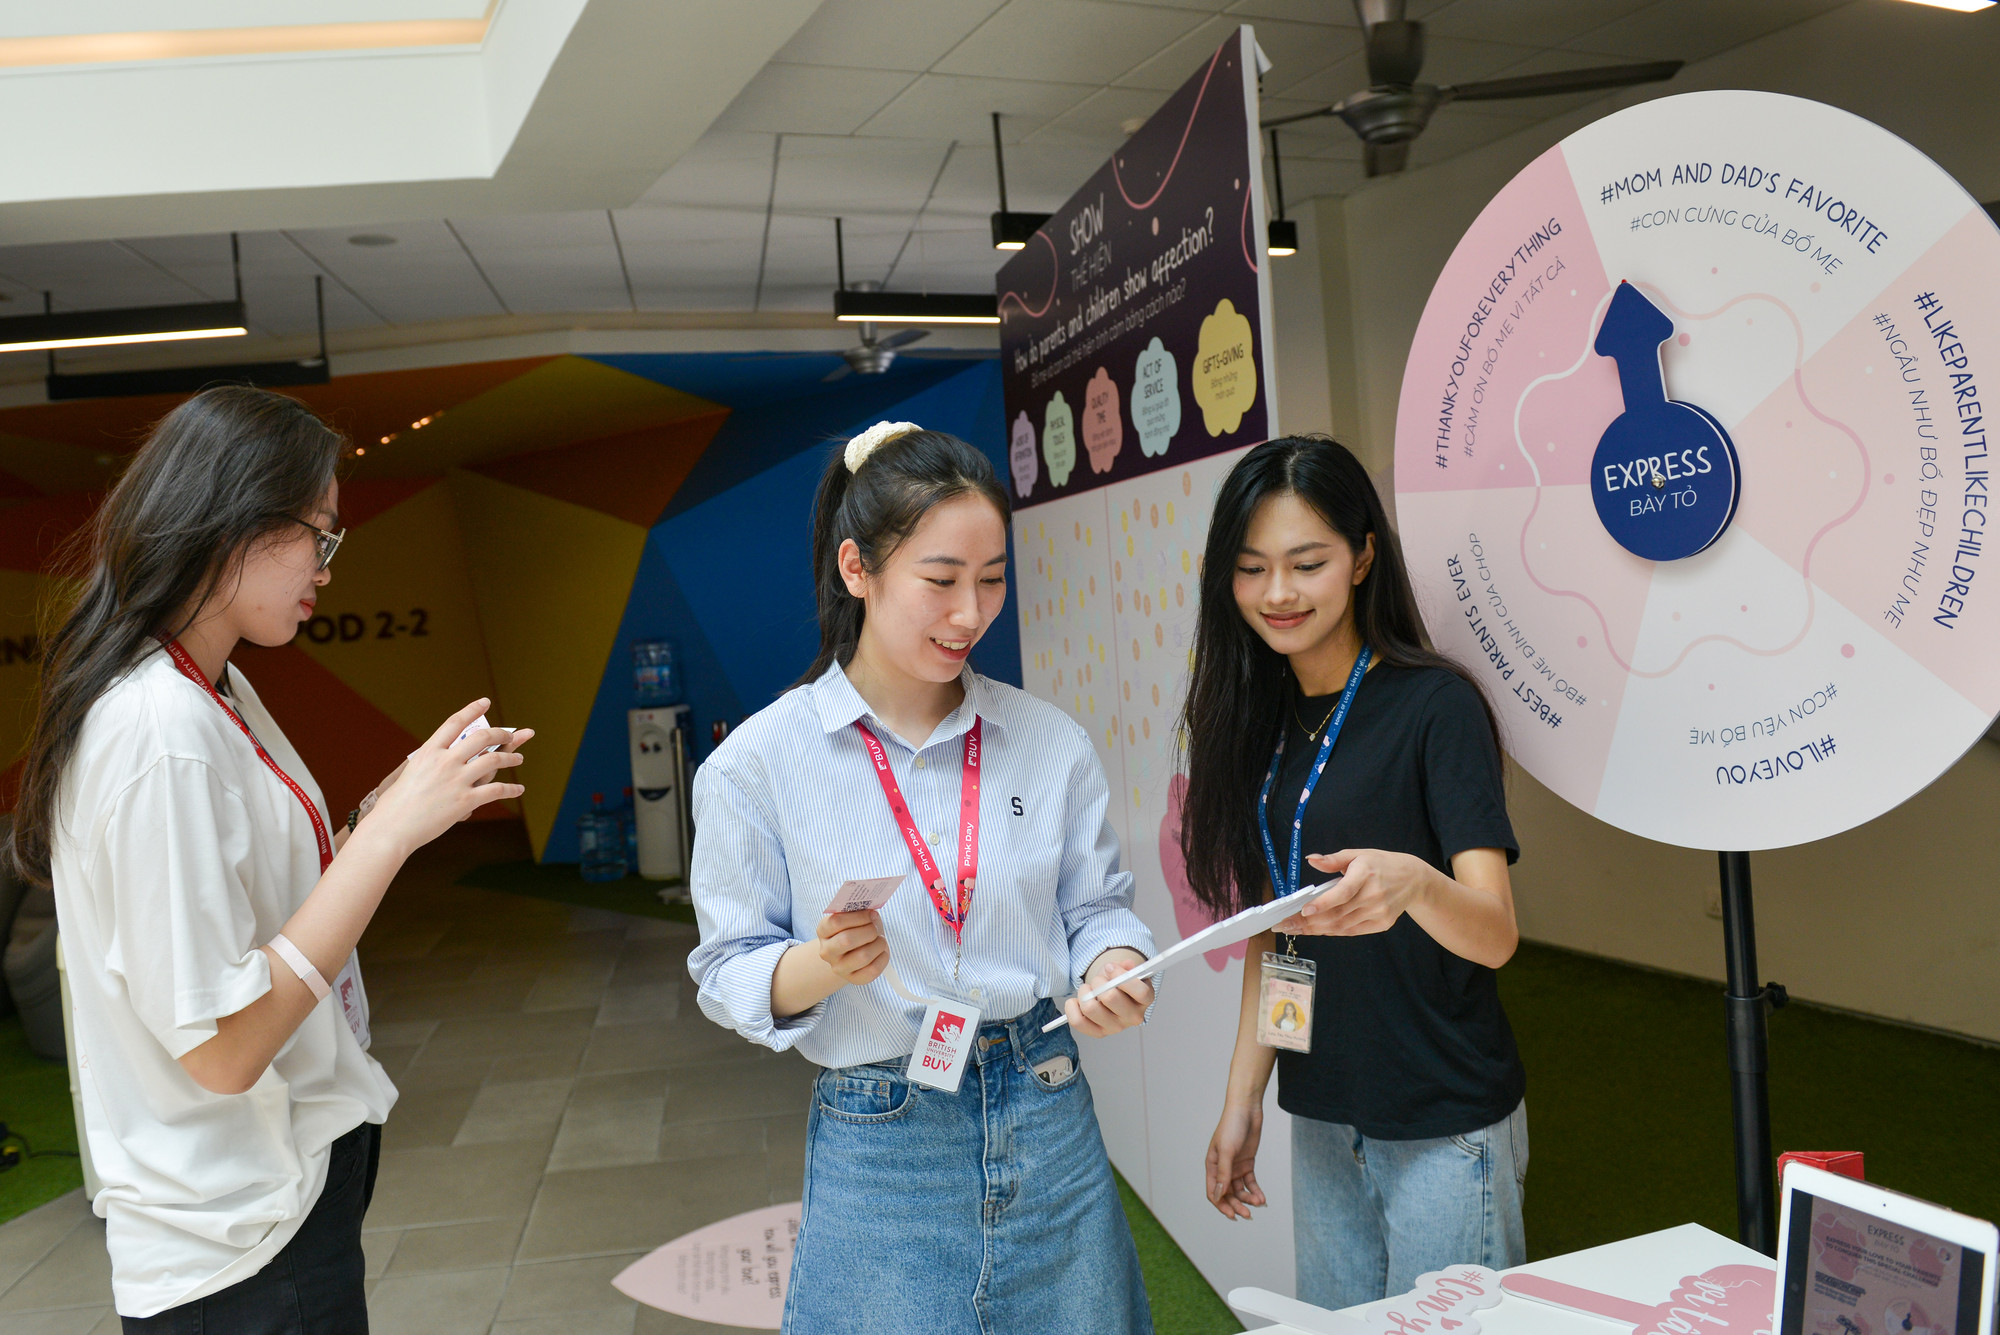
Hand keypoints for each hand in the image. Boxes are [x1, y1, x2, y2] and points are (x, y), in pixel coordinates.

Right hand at [361, 700, 527, 855]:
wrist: (391, 828)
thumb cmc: (395, 805)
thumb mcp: (409, 774)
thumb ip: (429, 765)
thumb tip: (445, 760)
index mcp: (428, 752)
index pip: (454, 723)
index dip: (472, 710)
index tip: (484, 702)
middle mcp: (445, 761)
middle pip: (481, 737)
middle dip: (500, 734)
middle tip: (509, 735)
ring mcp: (456, 780)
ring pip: (494, 760)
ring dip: (511, 758)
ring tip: (519, 759)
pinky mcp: (465, 800)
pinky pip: (497, 790)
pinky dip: (511, 789)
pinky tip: (518, 789)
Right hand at [816, 910, 887, 986]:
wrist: (852, 951)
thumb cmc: (856, 928)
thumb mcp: (854, 915)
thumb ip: (858, 909)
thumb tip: (871, 911)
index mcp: (823, 930)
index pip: (836, 922)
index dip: (858, 917)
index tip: (871, 915)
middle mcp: (827, 951)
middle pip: (847, 940)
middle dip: (868, 931)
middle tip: (875, 928)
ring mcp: (838, 967)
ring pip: (863, 956)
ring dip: (878, 944)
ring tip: (880, 939)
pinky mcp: (853, 979)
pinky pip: (872, 970)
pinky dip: (883, 958)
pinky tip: (882, 951)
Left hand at [1064, 947, 1152, 1037]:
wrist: (1112, 996)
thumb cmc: (1119, 983)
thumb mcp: (1125, 970)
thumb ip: (1126, 966)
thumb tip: (1127, 965)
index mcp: (1145, 1000)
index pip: (1140, 992)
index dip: (1122, 976)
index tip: (1110, 968)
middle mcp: (1133, 1017)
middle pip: (1110, 997)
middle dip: (1098, 982)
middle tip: (1097, 980)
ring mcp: (1116, 1027)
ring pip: (1090, 1008)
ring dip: (1084, 993)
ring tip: (1088, 990)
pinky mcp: (1099, 1033)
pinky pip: (1078, 1022)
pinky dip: (1072, 1007)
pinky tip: (1078, 1001)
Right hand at [1206, 1100, 1265, 1219]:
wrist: (1247, 1110)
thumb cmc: (1232, 1126)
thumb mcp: (1227, 1151)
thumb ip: (1223, 1174)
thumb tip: (1219, 1195)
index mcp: (1212, 1166)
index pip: (1213, 1192)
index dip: (1221, 1205)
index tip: (1232, 1215)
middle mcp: (1222, 1168)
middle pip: (1227, 1194)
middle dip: (1237, 1205)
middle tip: (1248, 1214)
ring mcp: (1235, 1166)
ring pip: (1240, 1190)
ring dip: (1248, 1199)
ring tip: (1258, 1203)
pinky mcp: (1247, 1163)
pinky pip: (1250, 1182)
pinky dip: (1255, 1191)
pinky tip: (1262, 1198)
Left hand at [1279, 849, 1435, 937]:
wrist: (1413, 879)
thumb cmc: (1380, 864)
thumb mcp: (1358, 854)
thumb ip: (1333, 859)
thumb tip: (1311, 860)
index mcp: (1366, 874)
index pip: (1343, 892)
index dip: (1324, 904)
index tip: (1304, 911)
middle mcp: (1374, 895)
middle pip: (1338, 913)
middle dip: (1309, 922)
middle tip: (1285, 925)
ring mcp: (1380, 912)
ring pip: (1343, 926)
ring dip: (1317, 929)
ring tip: (1295, 929)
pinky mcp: (1382, 923)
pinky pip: (1352, 931)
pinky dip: (1333, 931)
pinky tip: (1317, 929)